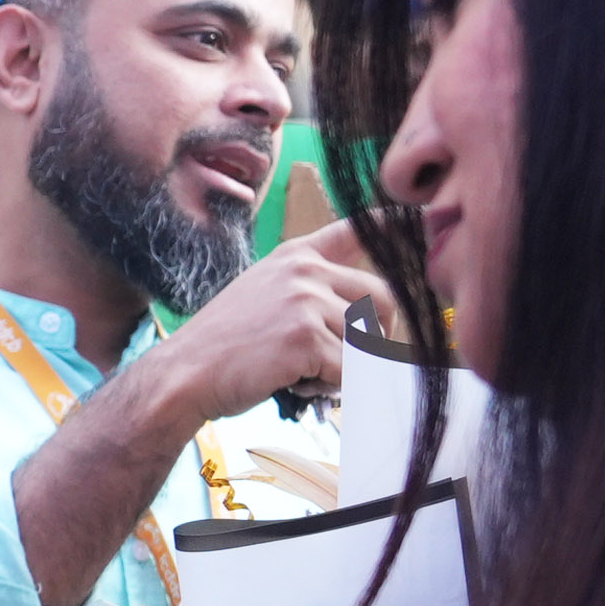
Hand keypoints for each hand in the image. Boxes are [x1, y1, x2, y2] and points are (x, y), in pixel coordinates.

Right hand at [157, 223, 381, 430]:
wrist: (183, 373)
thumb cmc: (221, 345)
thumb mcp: (261, 295)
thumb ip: (306, 291)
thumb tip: (364, 314)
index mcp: (295, 256)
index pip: (356, 230)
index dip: (391, 226)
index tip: (421, 218)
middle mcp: (305, 271)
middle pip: (383, 299)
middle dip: (377, 335)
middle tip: (349, 358)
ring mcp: (306, 302)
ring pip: (365, 342)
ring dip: (343, 368)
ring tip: (301, 371)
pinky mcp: (306, 337)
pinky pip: (348, 370)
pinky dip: (330, 387)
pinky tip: (295, 382)